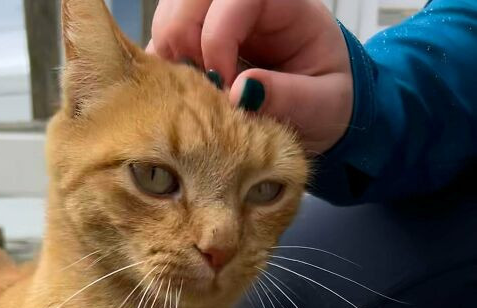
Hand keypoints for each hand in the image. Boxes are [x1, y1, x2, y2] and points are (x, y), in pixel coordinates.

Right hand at [148, 0, 353, 153]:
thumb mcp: (321, 106)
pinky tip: (178, 94)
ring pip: (172, 11)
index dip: (218, 36)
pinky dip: (163, 66)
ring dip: (167, 51)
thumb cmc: (328, 103)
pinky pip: (166, 41)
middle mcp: (247, 4)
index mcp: (285, 4)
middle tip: (193, 85)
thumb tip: (240, 91)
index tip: (222, 85)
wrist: (322, 113)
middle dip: (181, 36)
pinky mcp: (199, 43)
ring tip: (186, 92)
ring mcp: (218, 20)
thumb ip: (286, 97)